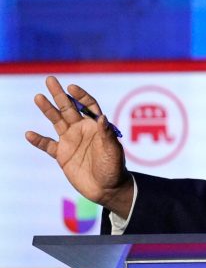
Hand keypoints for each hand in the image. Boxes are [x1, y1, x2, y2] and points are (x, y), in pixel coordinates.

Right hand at [25, 76, 133, 217]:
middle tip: (50, 79)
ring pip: (57, 122)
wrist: (107, 188)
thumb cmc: (114, 167)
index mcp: (97, 126)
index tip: (71, 88)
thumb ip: (106, 134)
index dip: (80, 96)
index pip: (88, 105)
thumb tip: (102, 117)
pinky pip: (48, 145)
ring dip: (48, 110)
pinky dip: (38, 140)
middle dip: (59, 94)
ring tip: (38, 97)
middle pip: (69, 108)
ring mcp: (71, 141)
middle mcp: (82, 130)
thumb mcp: (113, 150)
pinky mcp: (62, 155)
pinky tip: (29, 134)